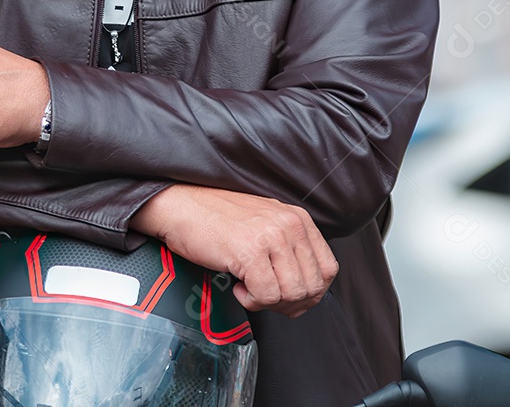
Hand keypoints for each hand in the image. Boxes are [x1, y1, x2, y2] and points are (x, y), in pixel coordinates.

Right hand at [131, 184, 337, 317]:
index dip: (312, 292)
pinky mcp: (250, 252)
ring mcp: (271, 237)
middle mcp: (289, 225)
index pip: (328, 269)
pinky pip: (266, 296)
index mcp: (297, 218)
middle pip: (312, 287)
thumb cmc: (218, 219)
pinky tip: (238, 287)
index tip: (289, 297)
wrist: (181, 206)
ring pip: (292, 294)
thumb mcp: (265, 225)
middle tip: (265, 297)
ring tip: (249, 288)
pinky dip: (252, 301)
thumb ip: (290, 251)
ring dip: (269, 302)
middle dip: (290, 303)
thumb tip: (306, 295)